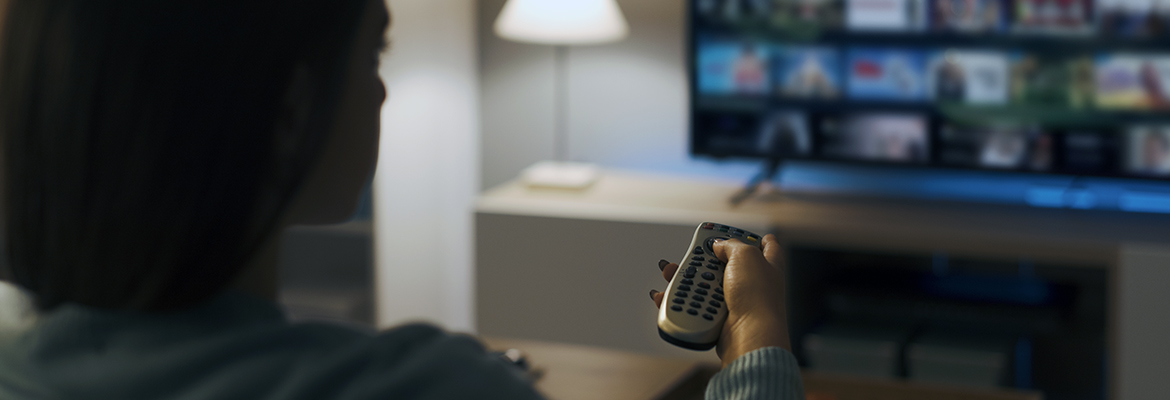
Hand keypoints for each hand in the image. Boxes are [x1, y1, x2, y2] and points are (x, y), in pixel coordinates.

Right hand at [650, 234, 790, 366]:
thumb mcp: (745, 256)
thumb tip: (720, 245)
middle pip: (727, 264)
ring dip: (688, 280)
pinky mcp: (722, 319)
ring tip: (673, 274)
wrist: (749, 335)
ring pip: (707, 286)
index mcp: (769, 265)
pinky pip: (698, 306)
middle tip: (693, 254)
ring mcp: (738, 302)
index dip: (750, 237)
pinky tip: (670, 295)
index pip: (766, 245)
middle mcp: (755, 284)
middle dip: (707, 259)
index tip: (733, 233)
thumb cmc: (757, 298)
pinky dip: (683, 302)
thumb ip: (732, 245)